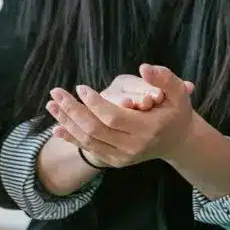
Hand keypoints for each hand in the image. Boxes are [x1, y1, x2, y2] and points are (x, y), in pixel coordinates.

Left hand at [47, 64, 196, 167]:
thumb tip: (144, 68)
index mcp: (148, 129)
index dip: (95, 103)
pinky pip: (89, 149)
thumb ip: (164, 78)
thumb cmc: (176, 111)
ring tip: (51, 104)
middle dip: (73, 111)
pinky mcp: (114, 161)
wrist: (177, 142)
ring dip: (67, 122)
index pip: (114, 117)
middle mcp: (133, 147)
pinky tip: (56, 127)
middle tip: (56, 92)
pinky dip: (71, 138)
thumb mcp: (178, 92)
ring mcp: (122, 157)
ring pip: (88, 140)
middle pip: (95, 129)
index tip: (80, 87)